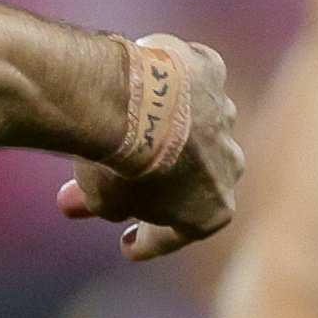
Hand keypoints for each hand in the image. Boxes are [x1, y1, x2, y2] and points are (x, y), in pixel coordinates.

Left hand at [60, 33, 241, 260]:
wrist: (132, 104)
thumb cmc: (119, 165)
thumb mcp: (105, 200)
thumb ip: (108, 204)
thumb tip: (87, 204)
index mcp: (213, 210)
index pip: (177, 234)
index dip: (149, 243)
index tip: (127, 246)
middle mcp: (230, 165)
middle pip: (191, 178)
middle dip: (155, 183)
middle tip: (112, 186)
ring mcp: (224, 115)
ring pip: (194, 126)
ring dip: (163, 131)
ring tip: (124, 128)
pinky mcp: (210, 72)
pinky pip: (187, 79)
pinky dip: (164, 83)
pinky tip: (137, 81)